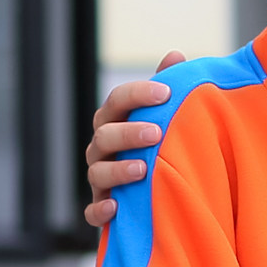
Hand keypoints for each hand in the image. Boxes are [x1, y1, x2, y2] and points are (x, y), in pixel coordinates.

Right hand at [84, 52, 187, 229]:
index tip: (166, 92)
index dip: (138, 94)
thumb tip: (176, 55)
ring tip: (142, 169)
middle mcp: (103, 149)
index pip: (118, 101)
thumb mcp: (165, 116)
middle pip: (104, 135)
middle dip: (128, 133)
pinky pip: (91, 211)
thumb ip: (167, 87)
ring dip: (117, 170)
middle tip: (156, 133)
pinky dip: (98, 210)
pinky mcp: (101, 210)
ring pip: (97, 172)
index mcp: (116, 122)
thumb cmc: (161, 146)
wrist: (162, 195)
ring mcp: (100, 180)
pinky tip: (115, 208)